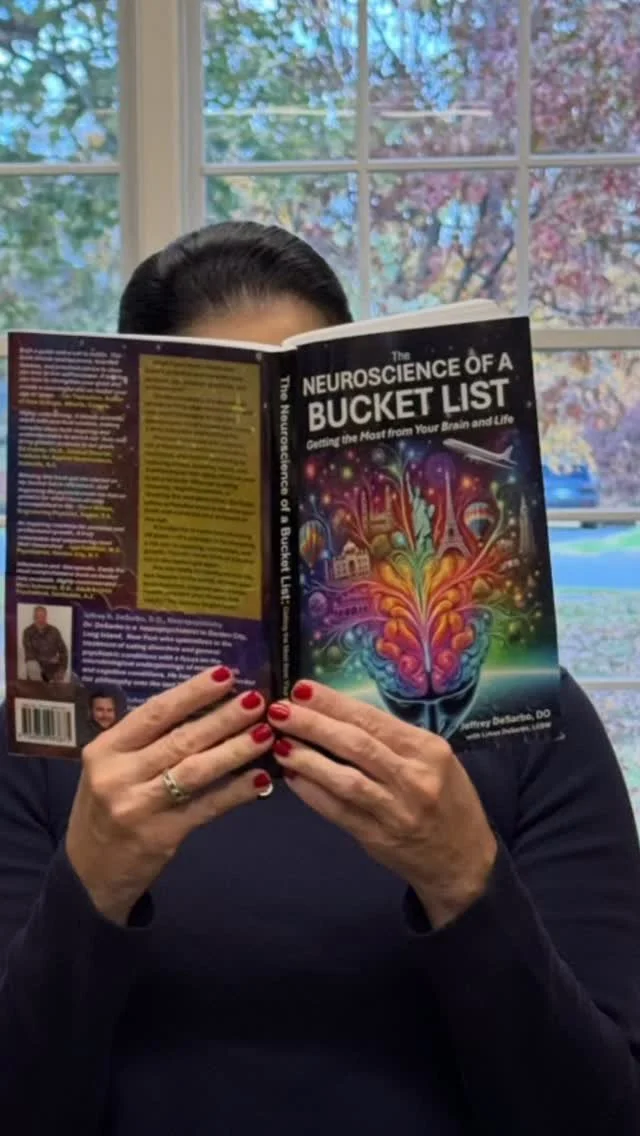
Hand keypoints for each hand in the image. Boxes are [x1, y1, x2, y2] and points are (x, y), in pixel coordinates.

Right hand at [66, 668, 273, 925]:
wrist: (89, 872)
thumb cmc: (106, 806)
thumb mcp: (112, 767)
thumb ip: (146, 741)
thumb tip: (206, 705)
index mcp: (105, 749)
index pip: (154, 712)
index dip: (192, 692)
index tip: (226, 674)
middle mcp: (118, 775)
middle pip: (180, 739)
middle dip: (223, 718)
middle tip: (257, 701)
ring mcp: (138, 807)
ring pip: (195, 771)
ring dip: (234, 750)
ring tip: (265, 734)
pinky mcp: (160, 836)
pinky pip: (205, 808)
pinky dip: (235, 792)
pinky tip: (260, 779)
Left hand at [268, 682, 496, 928]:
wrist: (465, 860)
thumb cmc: (447, 801)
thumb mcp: (434, 761)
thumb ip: (393, 741)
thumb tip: (337, 716)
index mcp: (428, 750)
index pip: (373, 719)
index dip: (334, 704)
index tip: (302, 690)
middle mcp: (414, 777)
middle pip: (356, 744)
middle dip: (314, 725)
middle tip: (280, 711)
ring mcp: (396, 810)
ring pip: (346, 779)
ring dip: (308, 759)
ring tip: (279, 744)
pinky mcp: (379, 838)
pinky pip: (339, 811)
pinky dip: (313, 793)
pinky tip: (293, 778)